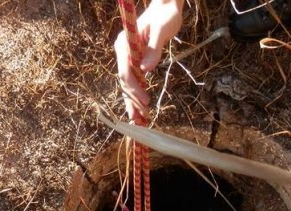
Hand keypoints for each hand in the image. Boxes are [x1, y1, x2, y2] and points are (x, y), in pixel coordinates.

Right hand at [114, 0, 183, 120]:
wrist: (167, 6)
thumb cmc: (166, 15)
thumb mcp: (162, 31)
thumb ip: (153, 49)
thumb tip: (146, 70)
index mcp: (124, 44)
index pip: (125, 71)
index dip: (134, 88)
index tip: (145, 101)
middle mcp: (123, 51)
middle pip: (124, 80)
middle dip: (131, 100)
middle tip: (138, 119)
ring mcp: (128, 56)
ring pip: (128, 82)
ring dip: (133, 101)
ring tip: (139, 119)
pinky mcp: (136, 59)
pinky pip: (135, 79)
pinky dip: (138, 93)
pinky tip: (142, 107)